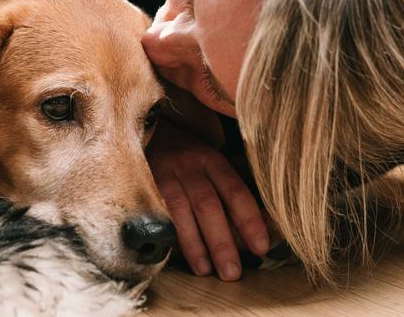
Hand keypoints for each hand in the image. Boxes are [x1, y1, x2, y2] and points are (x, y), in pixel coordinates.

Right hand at [147, 119, 268, 280]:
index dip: (249, 220)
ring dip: (194, 244)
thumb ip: (224, 187)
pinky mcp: (142, 181)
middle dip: (222, 242)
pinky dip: (167, 233)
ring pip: (182, 211)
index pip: (236, 191)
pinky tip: (173, 254)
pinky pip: (156, 210)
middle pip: (209, 205)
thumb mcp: (205, 160)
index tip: (261, 248)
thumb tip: (252, 229)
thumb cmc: (180, 154)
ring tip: (206, 270)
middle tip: (232, 272)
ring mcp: (164, 172)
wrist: (143, 130)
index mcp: (212, 159)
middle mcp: (189, 164)